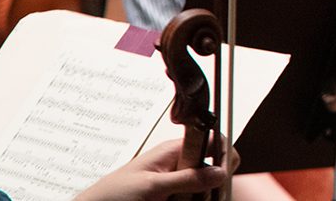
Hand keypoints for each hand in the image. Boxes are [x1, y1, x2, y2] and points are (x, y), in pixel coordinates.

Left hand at [76, 137, 234, 200]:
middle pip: (212, 170)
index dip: (224, 154)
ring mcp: (176, 183)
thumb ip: (186, 178)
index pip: (214, 141)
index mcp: (175, 150)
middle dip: (210, 186)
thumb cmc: (110, 196)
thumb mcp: (151, 187)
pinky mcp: (172, 197)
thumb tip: (220, 171)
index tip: (224, 174)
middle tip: (196, 197)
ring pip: (203, 190)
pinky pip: (191, 199)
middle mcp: (179, 164)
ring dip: (197, 199)